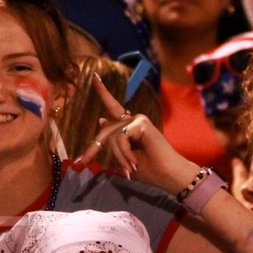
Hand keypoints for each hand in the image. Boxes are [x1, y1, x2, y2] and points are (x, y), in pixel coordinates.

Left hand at [79, 75, 198, 192]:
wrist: (168, 175)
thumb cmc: (149, 169)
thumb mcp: (123, 157)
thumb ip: (112, 142)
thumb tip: (102, 119)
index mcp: (128, 126)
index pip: (112, 106)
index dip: (103, 91)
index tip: (94, 76)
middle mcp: (133, 119)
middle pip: (104, 130)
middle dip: (93, 148)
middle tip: (83, 162)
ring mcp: (138, 120)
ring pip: (112, 137)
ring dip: (117, 156)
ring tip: (129, 168)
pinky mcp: (142, 123)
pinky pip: (120, 138)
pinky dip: (124, 153)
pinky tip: (134, 162)